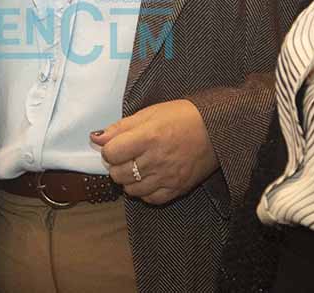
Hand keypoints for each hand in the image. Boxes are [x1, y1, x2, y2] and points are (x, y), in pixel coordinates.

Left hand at [92, 99, 218, 204]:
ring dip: (129, 179)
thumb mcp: (149, 113)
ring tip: (139, 167)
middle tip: (128, 156)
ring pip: (131, 189)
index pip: (111, 153)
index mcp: (147, 137)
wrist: (216, 129)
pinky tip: (150, 179)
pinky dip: (145, 191)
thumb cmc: (182, 116)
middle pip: (118, 174)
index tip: (118, 145)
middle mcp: (156, 160)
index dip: (110, 149)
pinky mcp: (177, 189)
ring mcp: (167, 177)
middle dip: (117, 165)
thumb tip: (96, 138)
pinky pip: (150, 199)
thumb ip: (121, 127)